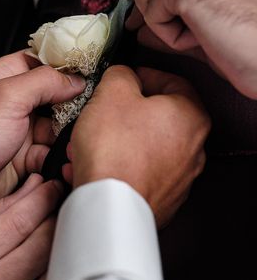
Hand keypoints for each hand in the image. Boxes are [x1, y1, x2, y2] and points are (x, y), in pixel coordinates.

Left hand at [0, 50, 85, 233]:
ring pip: (61, 126)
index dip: (70, 65)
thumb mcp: (7, 98)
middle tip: (91, 112)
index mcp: (7, 76)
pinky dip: (60, 158)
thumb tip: (76, 78)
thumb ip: (44, 81)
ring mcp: (22, 129)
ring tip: (77, 141)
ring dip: (69, 135)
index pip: (47, 59)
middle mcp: (15, 100)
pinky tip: (61, 162)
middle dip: (75, 105)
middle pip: (60, 94)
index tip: (96, 71)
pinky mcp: (26, 156)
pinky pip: (54, 153)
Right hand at [0, 175, 59, 279]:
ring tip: (60, 226)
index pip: (12, 225)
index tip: (51, 186)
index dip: (39, 201)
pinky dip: (49, 277)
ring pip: (46, 278)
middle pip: (35, 251)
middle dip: (54, 218)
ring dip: (58, 248)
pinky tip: (51, 259)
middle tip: (62, 200)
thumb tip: (27, 191)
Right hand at [65, 66, 209, 227]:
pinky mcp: (161, 199)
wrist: (110, 206)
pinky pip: (136, 172)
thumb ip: (121, 74)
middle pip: (155, 117)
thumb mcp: (111, 92)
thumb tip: (123, 76)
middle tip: (98, 112)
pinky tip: (88, 166)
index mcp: (191, 116)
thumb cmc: (114, 148)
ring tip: (84, 144)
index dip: (142, 74)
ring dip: (113, 141)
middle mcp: (194, 148)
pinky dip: (115, 165)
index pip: (172, 81)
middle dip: (121, 113)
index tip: (121, 78)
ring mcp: (179, 178)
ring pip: (142, 146)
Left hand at [128, 0, 256, 98]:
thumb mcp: (210, 16)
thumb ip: (174, 12)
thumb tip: (136, 23)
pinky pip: (149, 15)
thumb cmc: (254, 40)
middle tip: (201, 30)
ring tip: (209, 30)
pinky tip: (204, 35)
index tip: (173, 17)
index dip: (165, 0)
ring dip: (169, 25)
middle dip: (164, 11)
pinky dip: (171, 36)